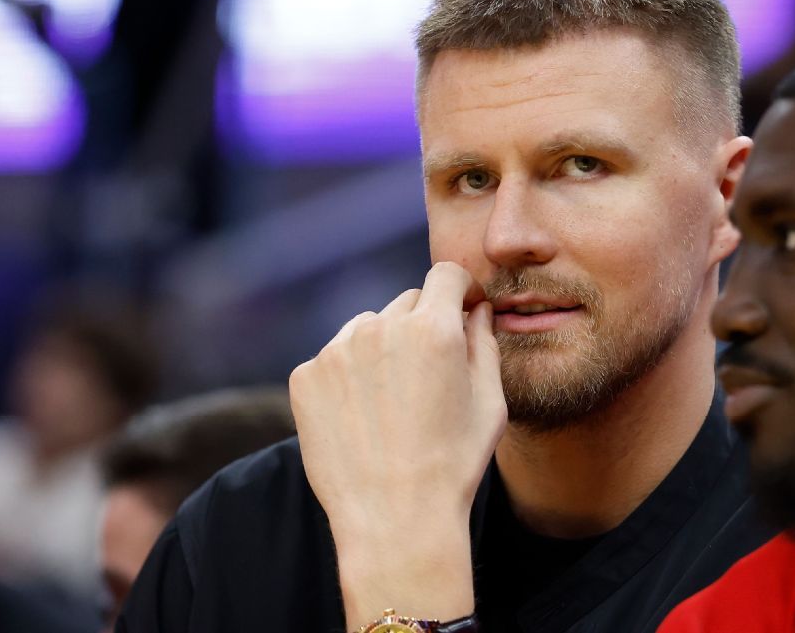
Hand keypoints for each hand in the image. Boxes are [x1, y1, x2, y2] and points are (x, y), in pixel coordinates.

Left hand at [289, 262, 506, 626]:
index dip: (461, 290)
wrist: (394, 519)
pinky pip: (334, 358)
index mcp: (433, 329)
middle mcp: (380, 328)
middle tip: (429, 374)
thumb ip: (485, 342)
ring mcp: (336, 351)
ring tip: (393, 402)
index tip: (464, 309)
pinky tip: (363, 416)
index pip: (446, 275)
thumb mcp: (490, 402)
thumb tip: (475, 309)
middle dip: (423, 324)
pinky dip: (349, 376)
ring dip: (383, 347)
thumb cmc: (453, 464)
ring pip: (368, 328)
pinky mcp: (304, 377)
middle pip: (408, 302)